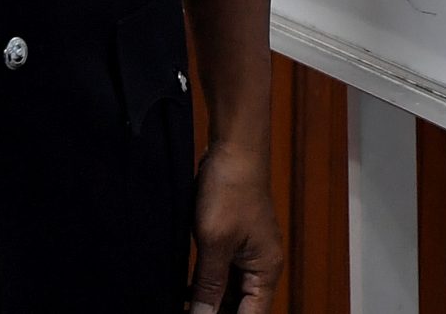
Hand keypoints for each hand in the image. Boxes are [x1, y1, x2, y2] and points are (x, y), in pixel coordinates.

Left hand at [186, 140, 281, 313]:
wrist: (234, 148)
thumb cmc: (231, 189)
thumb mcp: (215, 242)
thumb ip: (209, 285)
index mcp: (265, 269)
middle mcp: (261, 266)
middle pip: (240, 308)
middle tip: (184, 313)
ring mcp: (247, 254)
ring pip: (228, 294)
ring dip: (206, 303)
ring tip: (180, 307)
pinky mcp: (233, 243)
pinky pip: (220, 276)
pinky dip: (203, 287)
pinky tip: (182, 293)